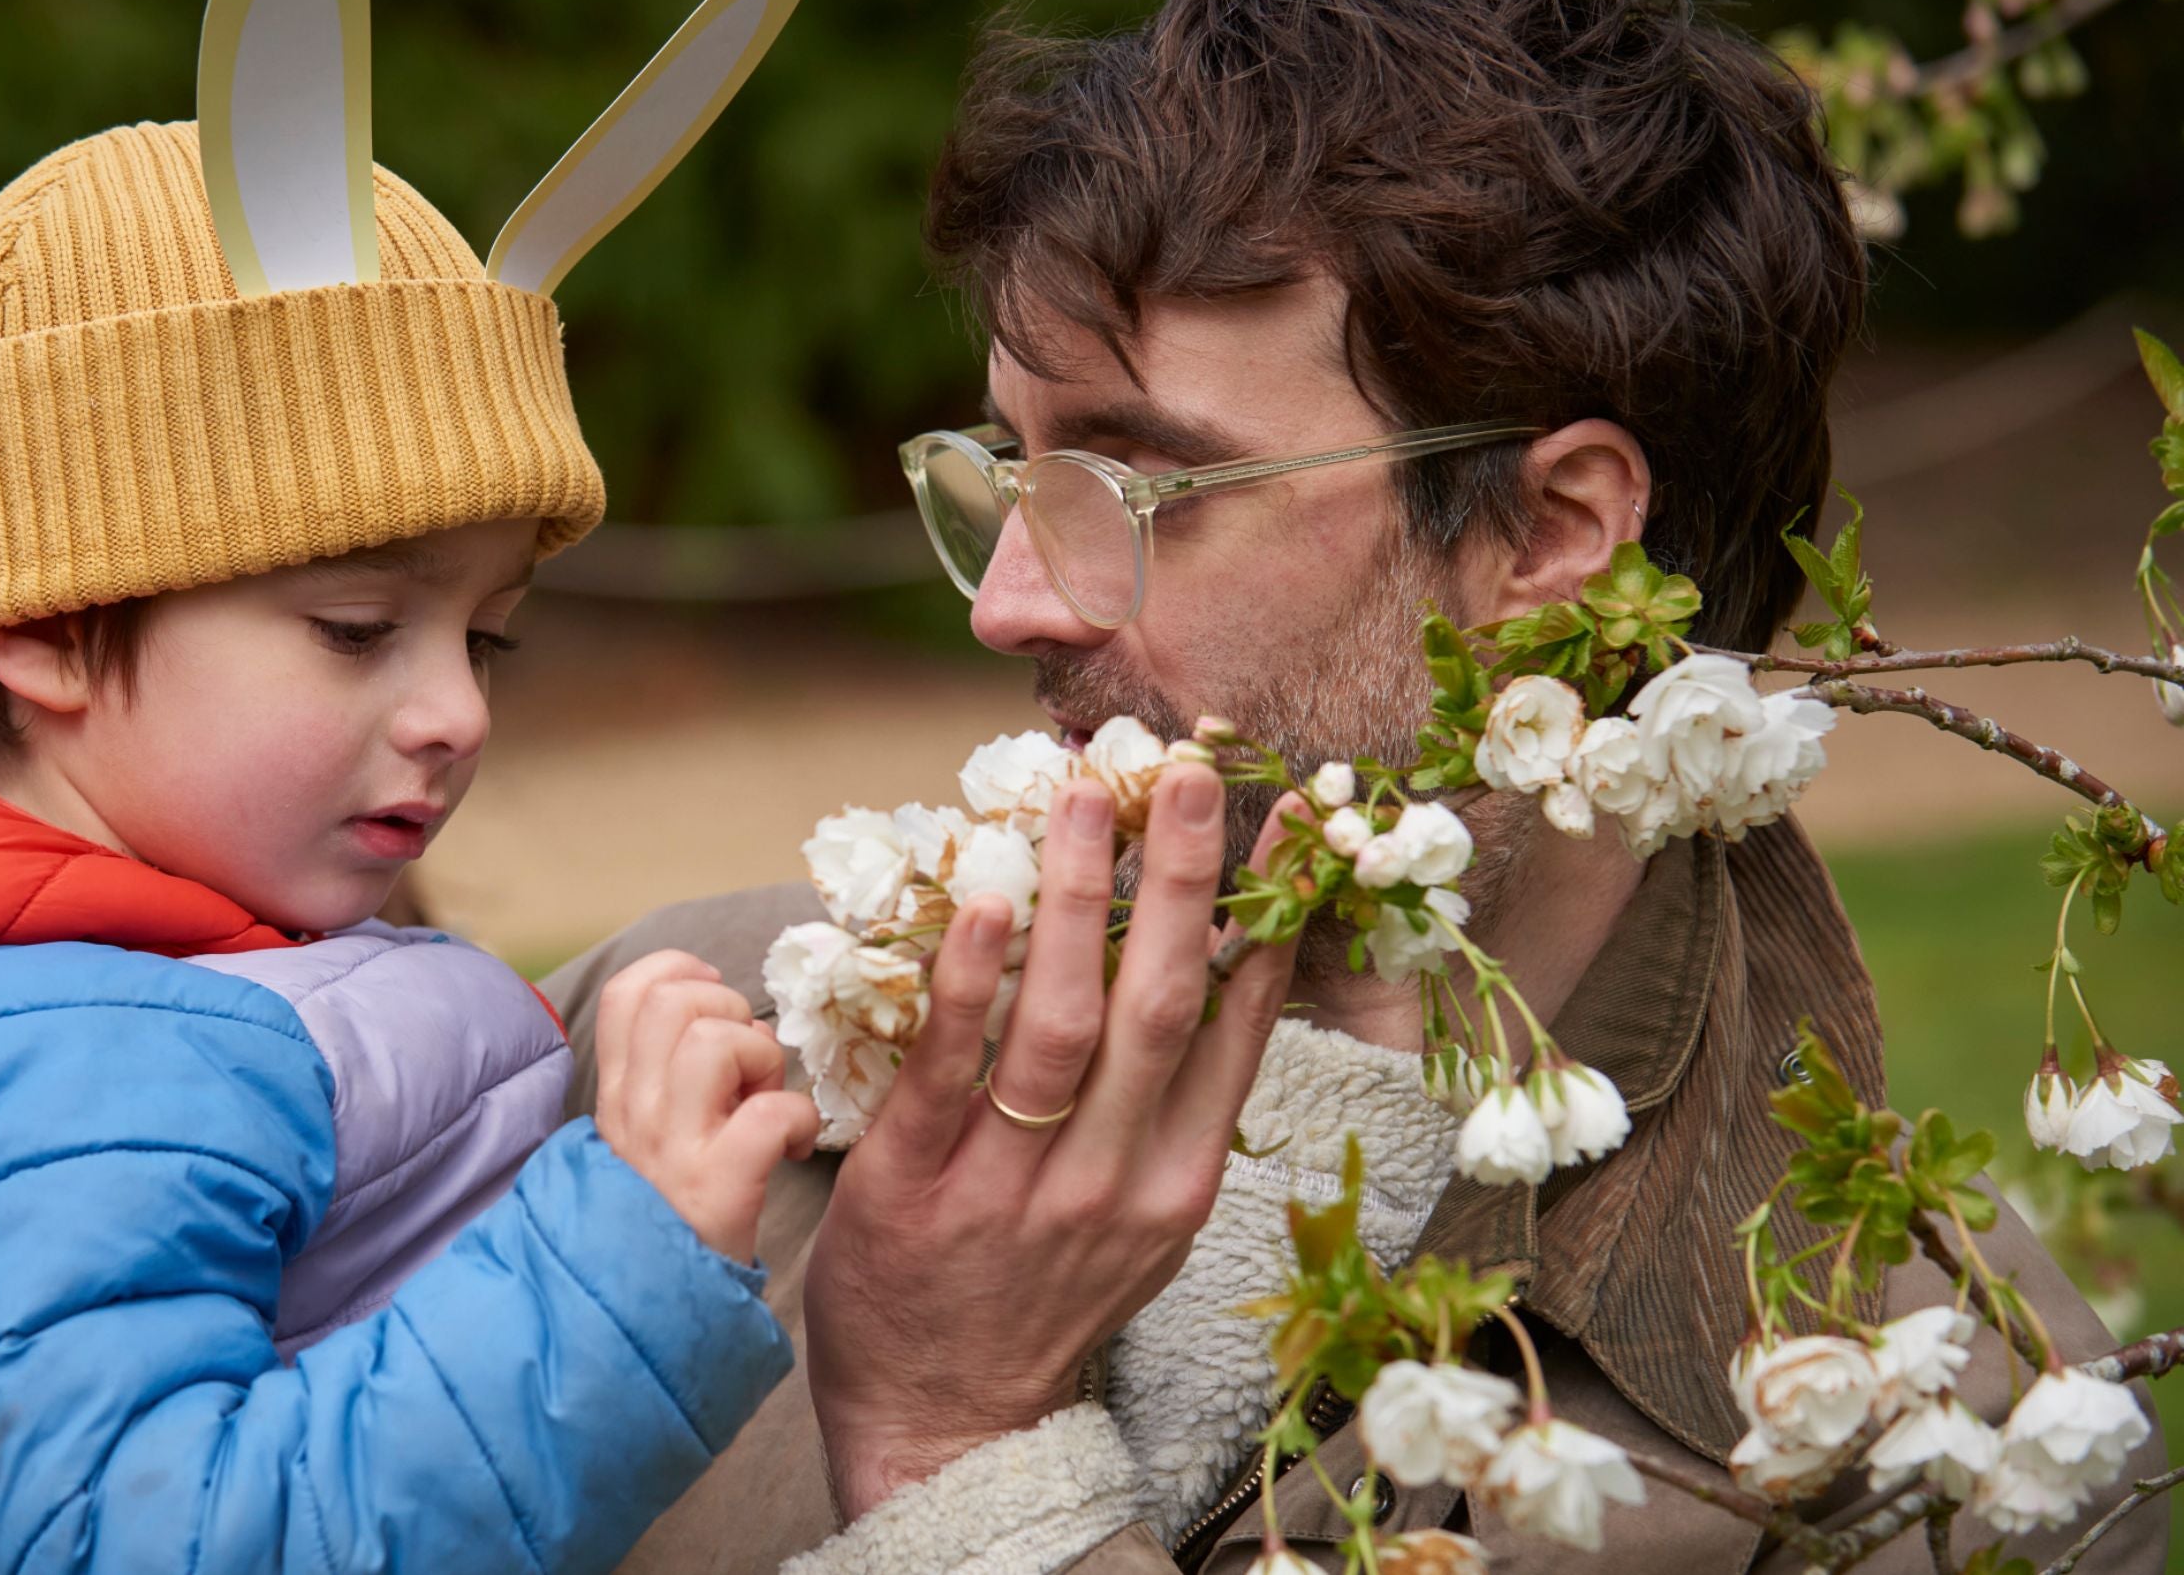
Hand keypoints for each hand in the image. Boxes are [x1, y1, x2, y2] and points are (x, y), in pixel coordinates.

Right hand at [594, 950, 822, 1263]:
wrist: (649, 1313)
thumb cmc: (667, 1219)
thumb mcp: (646, 1139)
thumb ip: (671, 1080)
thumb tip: (736, 1026)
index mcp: (617, 1094)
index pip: (628, 991)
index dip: (680, 972)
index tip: (716, 999)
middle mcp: (635, 1111)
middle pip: (674, 1000)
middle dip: (731, 1011)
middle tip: (748, 1066)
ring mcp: (672, 1147)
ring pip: (716, 1041)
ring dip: (762, 1060)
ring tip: (765, 1103)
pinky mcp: (716, 1187)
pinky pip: (767, 1114)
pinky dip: (797, 1120)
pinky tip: (791, 1149)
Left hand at [803, 767, 1301, 1516]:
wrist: (945, 1424)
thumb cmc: (1041, 1301)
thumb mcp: (1137, 1220)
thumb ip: (1167, 1110)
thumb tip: (1201, 972)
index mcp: (1178, 1182)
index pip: (1235, 1030)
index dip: (1263, 919)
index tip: (1287, 823)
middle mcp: (1111, 1182)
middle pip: (1160, 1007)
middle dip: (1181, 881)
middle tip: (1192, 772)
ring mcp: (1012, 1186)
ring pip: (1061, 1024)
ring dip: (1078, 900)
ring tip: (1083, 799)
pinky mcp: (911, 1187)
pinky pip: (948, 1069)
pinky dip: (971, 981)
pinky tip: (985, 903)